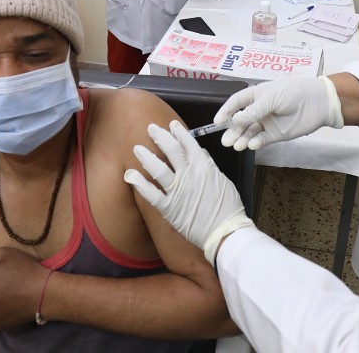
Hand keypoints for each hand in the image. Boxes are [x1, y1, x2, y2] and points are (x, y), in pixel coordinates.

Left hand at [125, 121, 253, 263]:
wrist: (226, 232)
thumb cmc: (229, 208)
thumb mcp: (223, 181)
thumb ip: (209, 166)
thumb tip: (200, 153)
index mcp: (203, 166)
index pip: (188, 143)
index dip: (179, 132)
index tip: (171, 125)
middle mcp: (188, 175)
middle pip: (171, 150)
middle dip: (160, 136)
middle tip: (151, 129)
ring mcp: (177, 191)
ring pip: (158, 168)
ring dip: (146, 156)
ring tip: (137, 148)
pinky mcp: (169, 208)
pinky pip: (151, 194)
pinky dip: (139, 184)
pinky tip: (130, 175)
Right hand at [215, 76, 343, 150]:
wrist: (318, 102)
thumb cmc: (294, 92)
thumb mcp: (271, 98)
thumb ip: (254, 110)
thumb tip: (235, 120)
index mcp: (256, 95)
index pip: (236, 103)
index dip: (226, 111)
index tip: (217, 122)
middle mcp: (259, 110)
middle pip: (240, 121)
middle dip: (232, 130)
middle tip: (225, 140)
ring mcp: (267, 123)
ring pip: (249, 132)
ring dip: (242, 138)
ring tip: (236, 145)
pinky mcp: (276, 135)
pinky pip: (262, 140)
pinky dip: (256, 143)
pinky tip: (252, 144)